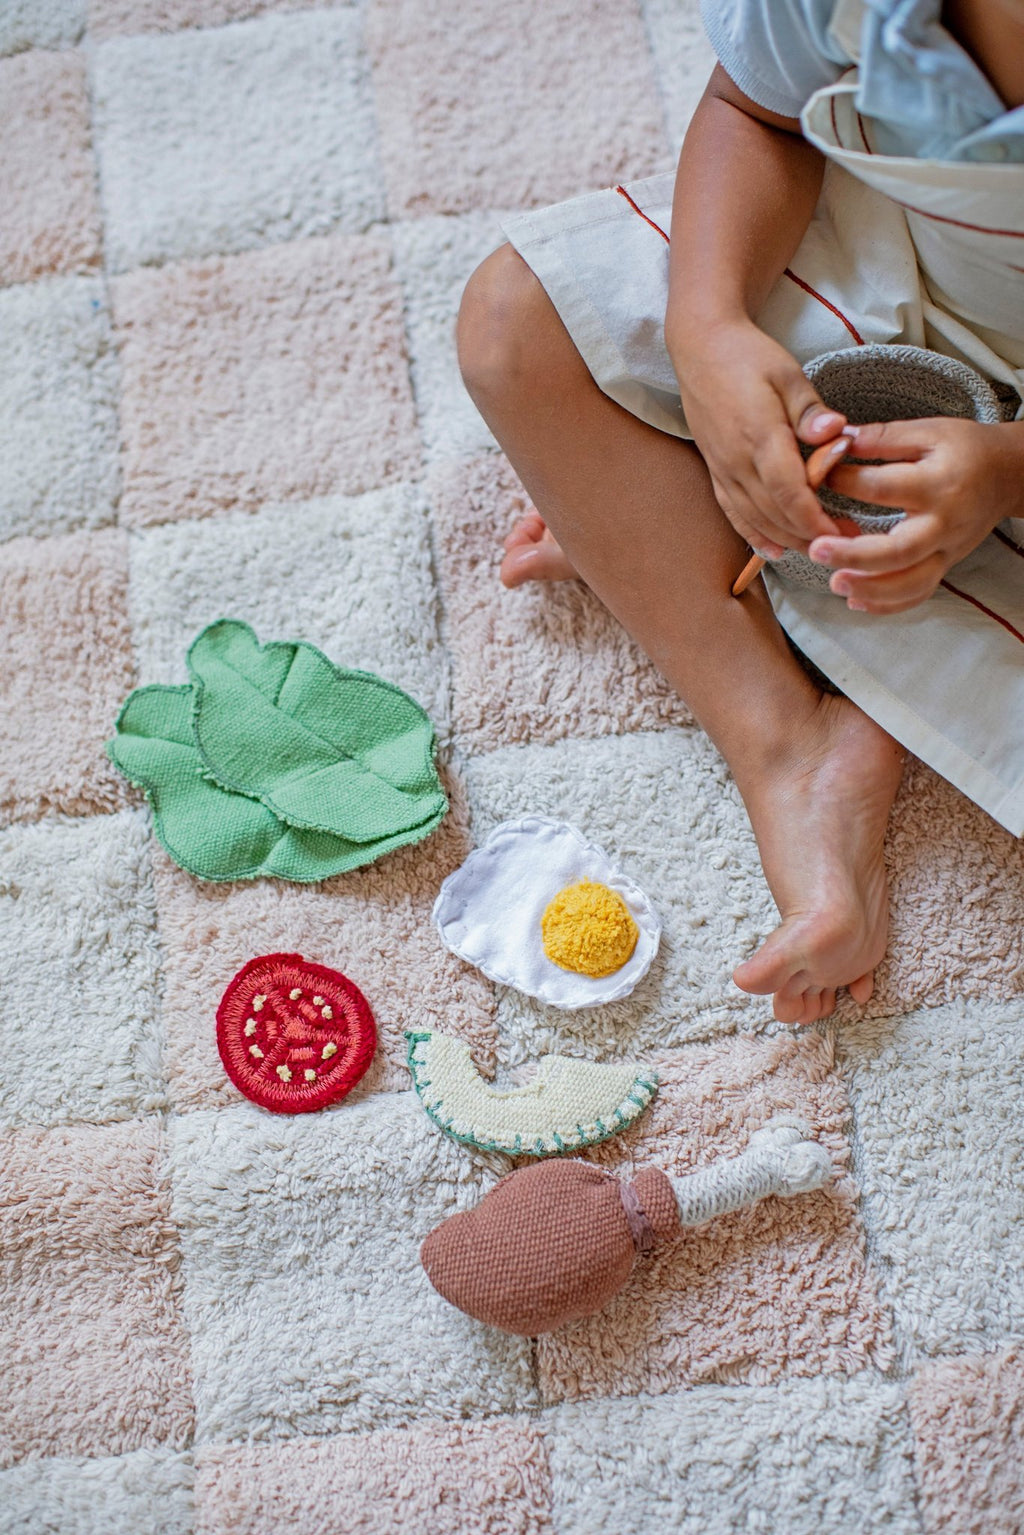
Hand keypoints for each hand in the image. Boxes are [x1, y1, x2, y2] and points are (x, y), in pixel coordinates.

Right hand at [673, 318, 847, 555]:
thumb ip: (811, 411)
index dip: (817, 520)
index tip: (845, 533)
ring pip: (756, 520)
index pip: (790, 493)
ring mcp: (723, 469)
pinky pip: (734, 513)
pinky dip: (755, 535)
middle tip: (848, 546)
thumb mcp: (788, 374)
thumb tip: (838, 433)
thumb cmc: (748, 356)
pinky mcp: (715, 471)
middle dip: (812, 537)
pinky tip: (776, 550)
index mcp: (760, 435)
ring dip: (789, 541)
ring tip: (822, 550)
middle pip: (776, 515)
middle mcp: (737, 460)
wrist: (700, 348)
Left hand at [807, 418, 1023, 613]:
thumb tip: (837, 439)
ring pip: (910, 583)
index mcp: (937, 484)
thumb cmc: (964, 450)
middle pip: (899, 551)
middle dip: (854, 555)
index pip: (884, 489)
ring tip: (835, 583)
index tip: (820, 478)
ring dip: (870, 589)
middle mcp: (943, 524)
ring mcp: (946, 551)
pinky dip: (887, 605)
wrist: (1007, 475)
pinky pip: (919, 594)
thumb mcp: (929, 431)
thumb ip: (884, 437)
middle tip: (816, 550)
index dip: (846, 483)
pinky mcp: (945, 566)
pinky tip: (855, 601)